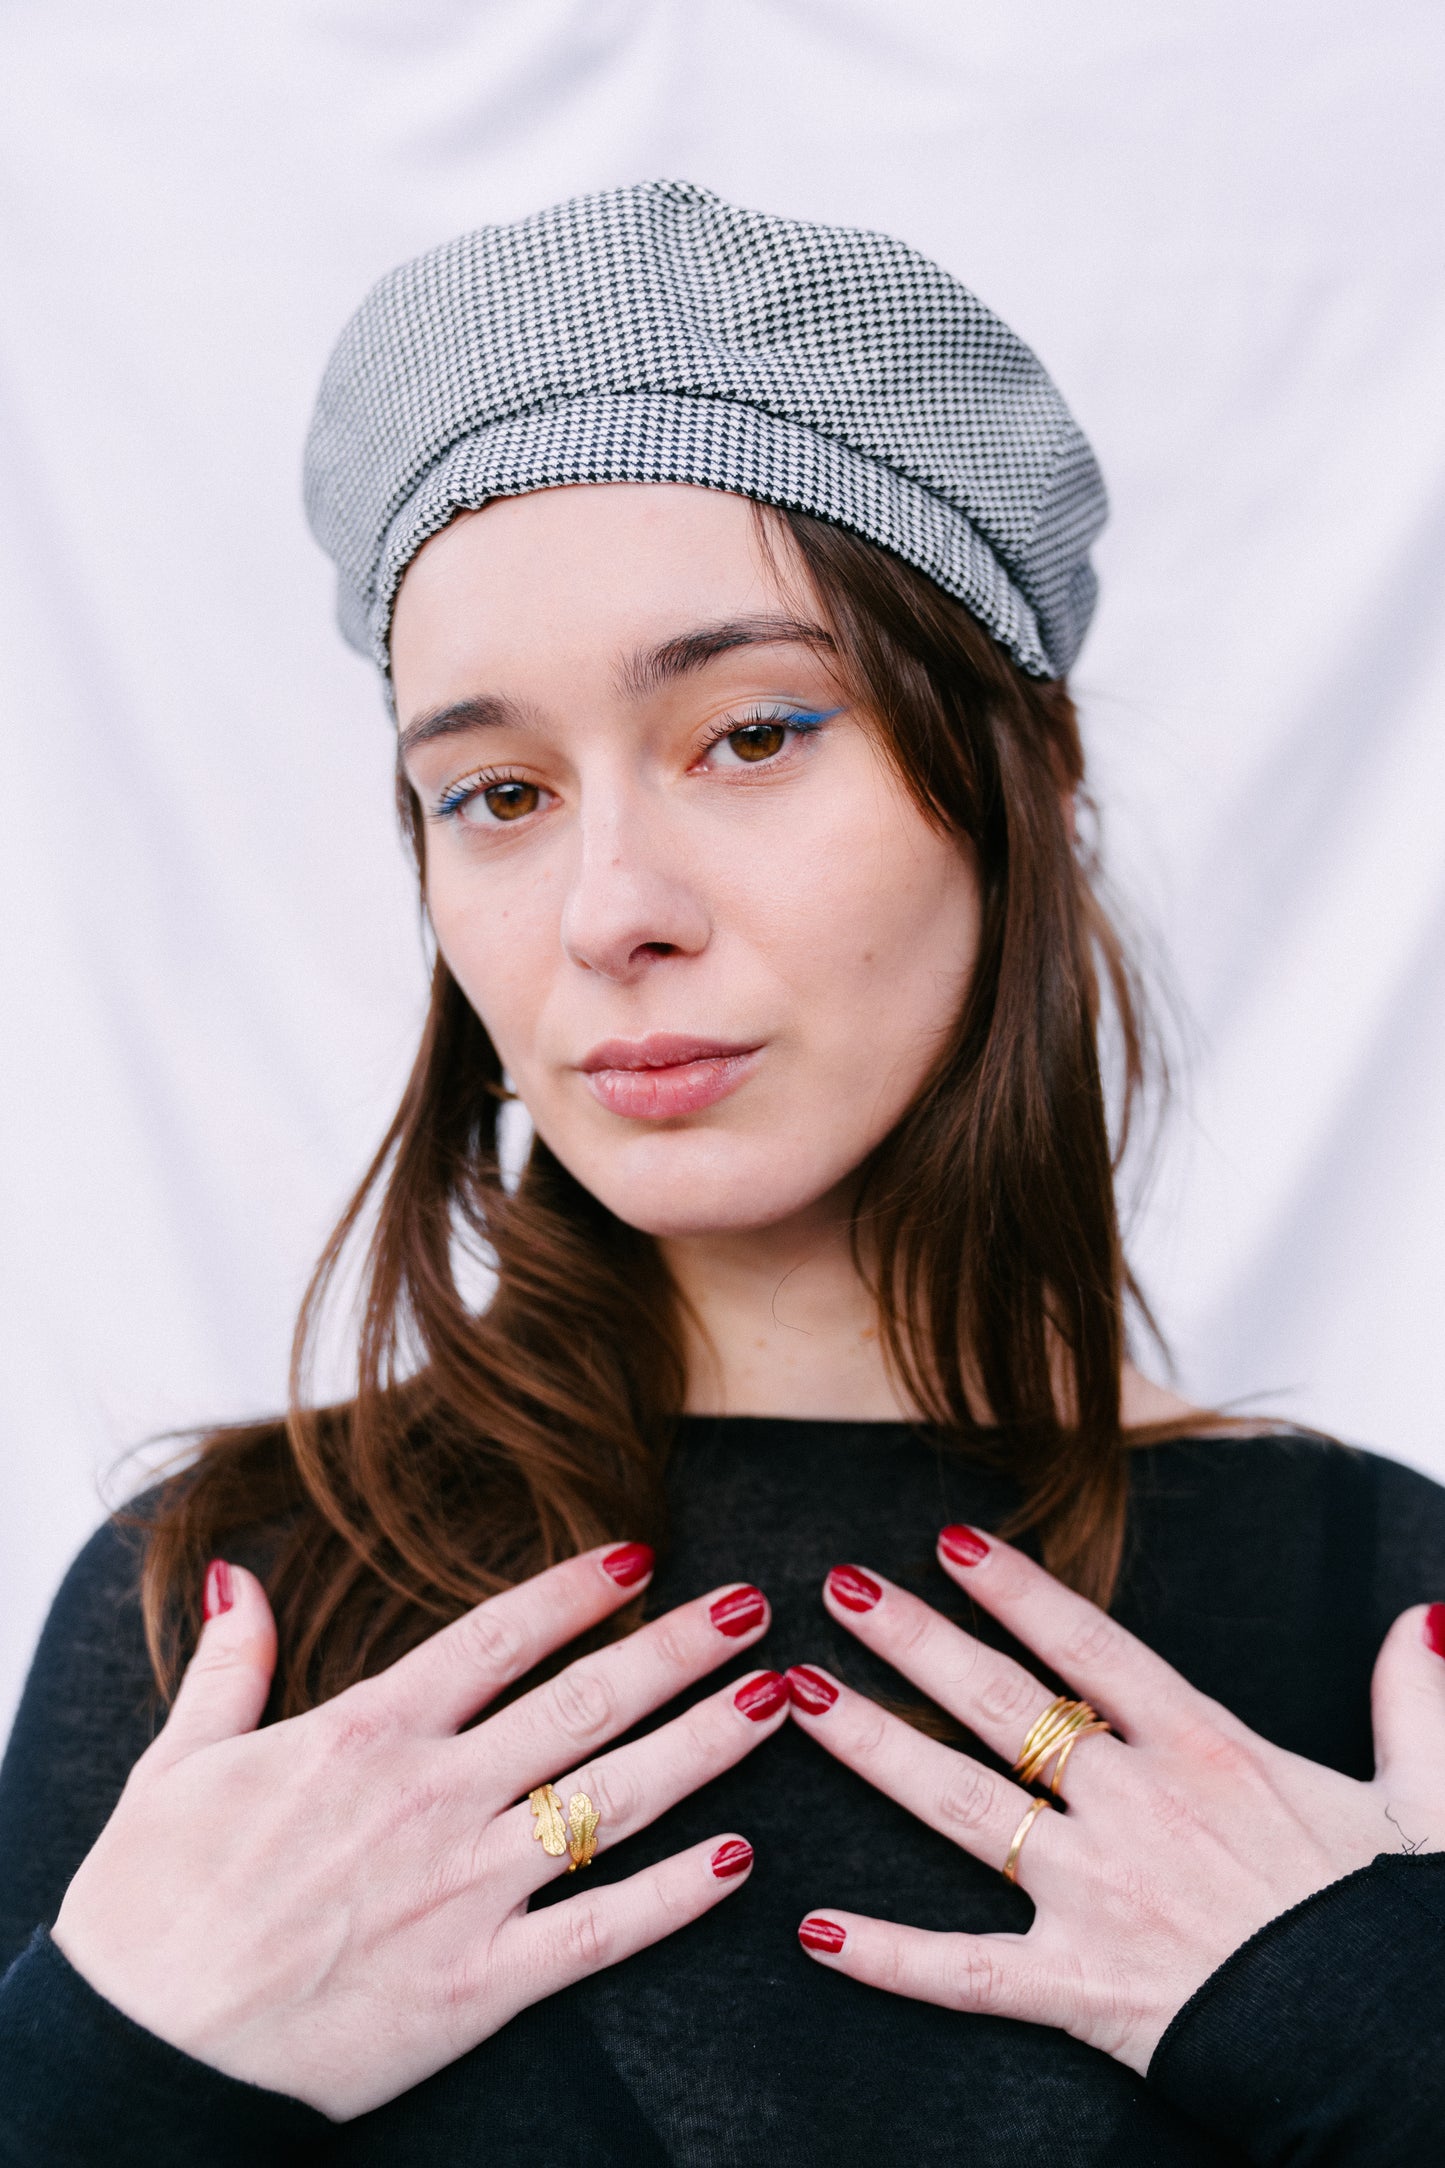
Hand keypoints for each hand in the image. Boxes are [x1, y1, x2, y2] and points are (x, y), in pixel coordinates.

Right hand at [53, 1546, 782, 2117]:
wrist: (141, 2058)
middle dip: (680, 1650)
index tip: (641, 1554)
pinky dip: (677, 1895)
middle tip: (752, 1610)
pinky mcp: (479, 1987)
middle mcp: (434, 1797)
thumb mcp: (177, 1765)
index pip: (499, 1637)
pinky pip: (602, 1931)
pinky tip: (741, 1859)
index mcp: (366, 1734)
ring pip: (615, 1800)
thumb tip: (237, 1578)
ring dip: (705, 1745)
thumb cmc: (152, 1911)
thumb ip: (231, 1665)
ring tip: (778, 1701)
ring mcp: (465, 1892)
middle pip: (586, 1703)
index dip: (577, 1589)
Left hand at [785, 1530, 1444, 2072]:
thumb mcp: (1427, 1800)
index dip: (1017, 1589)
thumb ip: (1414, 1703)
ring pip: (960, 1807)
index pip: (1090, 1646)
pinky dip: (885, 1955)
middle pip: (1002, 1704)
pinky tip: (814, 1928)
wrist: (1389, 2053)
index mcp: (1208, 1751)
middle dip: (914, 1640)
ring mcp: (1097, 1895)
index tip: (952, 1542)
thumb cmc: (1392, 1930)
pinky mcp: (1078, 1988)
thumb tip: (1424, 1620)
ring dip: (873, 1748)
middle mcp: (1136, 1807)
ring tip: (799, 1696)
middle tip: (840, 1588)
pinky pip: (963, 1971)